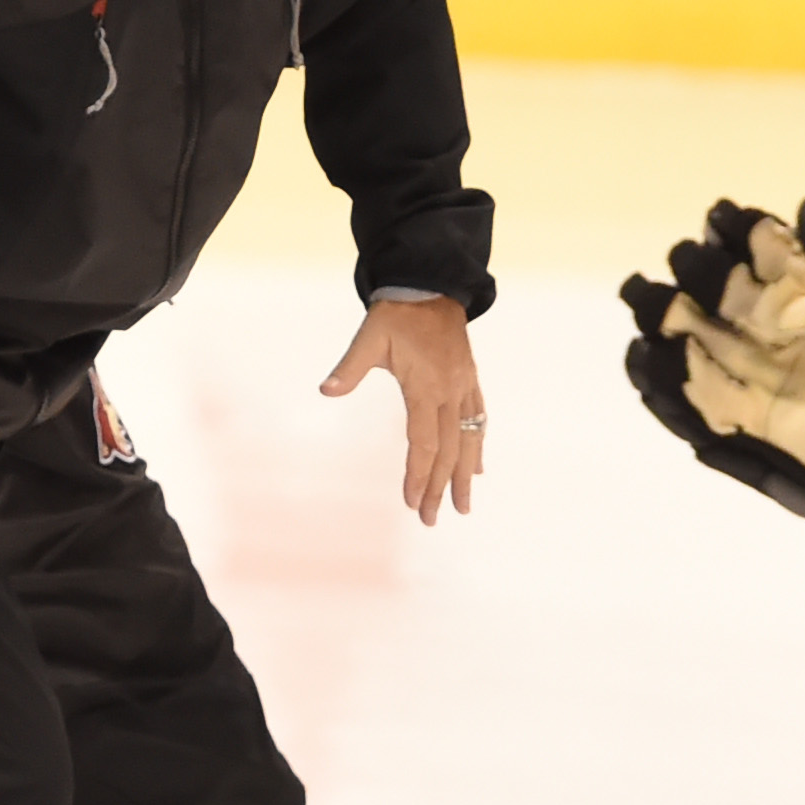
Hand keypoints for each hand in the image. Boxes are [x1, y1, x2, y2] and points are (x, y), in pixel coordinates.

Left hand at [323, 296, 483, 524]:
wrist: (430, 285)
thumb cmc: (397, 315)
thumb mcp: (369, 337)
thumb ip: (349, 368)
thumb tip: (326, 390)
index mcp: (425, 386)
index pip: (424, 441)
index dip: (419, 473)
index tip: (413, 502)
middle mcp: (450, 391)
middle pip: (449, 449)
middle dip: (441, 486)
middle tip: (432, 519)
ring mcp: (463, 387)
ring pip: (469, 439)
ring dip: (465, 475)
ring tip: (463, 506)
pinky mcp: (469, 381)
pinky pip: (478, 420)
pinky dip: (478, 447)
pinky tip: (477, 469)